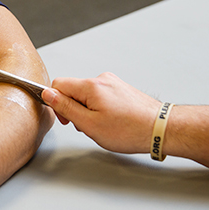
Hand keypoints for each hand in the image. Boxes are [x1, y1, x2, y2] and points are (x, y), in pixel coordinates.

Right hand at [41, 72, 161, 153]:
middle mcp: (102, 79)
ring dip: (87, 111)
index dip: (55, 103)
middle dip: (73, 109)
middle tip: (85, 127)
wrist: (160, 129)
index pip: (58, 84)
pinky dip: (100, 109)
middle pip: (73, 90)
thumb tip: (48, 94)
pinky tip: (111, 122)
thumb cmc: (129, 130)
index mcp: (91, 86)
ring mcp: (113, 83)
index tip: (64, 119)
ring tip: (102, 126)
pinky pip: (100, 96)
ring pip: (87, 95)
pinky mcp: (121, 89)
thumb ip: (65, 107)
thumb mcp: (89, 124)